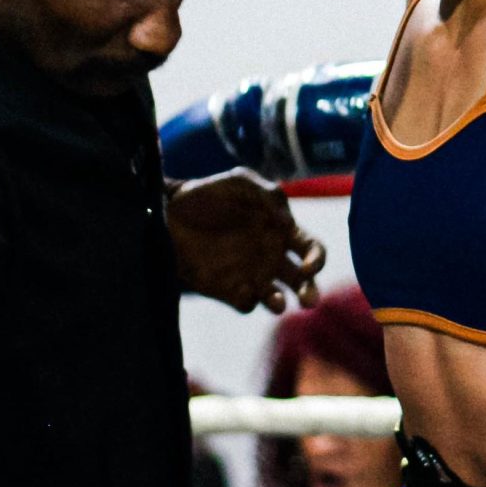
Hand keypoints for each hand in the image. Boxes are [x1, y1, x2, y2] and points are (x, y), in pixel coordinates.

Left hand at [166, 171, 324, 312]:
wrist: (169, 213)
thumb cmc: (209, 193)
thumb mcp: (240, 182)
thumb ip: (268, 195)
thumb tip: (288, 223)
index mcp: (281, 231)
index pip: (311, 249)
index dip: (317, 258)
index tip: (308, 265)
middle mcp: (272, 257)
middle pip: (302, 281)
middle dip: (310, 292)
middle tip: (308, 301)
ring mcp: (252, 276)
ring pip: (278, 298)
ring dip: (282, 303)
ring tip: (277, 302)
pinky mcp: (230, 291)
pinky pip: (247, 304)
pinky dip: (249, 301)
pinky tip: (242, 291)